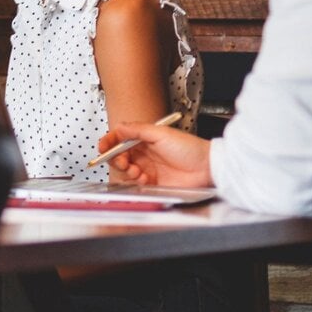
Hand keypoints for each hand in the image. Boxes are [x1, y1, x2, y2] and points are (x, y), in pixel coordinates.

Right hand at [96, 123, 212, 186]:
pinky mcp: (152, 183)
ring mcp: (147, 169)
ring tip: (136, 171)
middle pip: (118, 157)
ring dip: (126, 171)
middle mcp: (143, 154)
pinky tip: (144, 178)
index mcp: (144, 140)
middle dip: (116, 160)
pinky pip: (134, 183)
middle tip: (123, 162)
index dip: (109, 143)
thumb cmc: (191, 149)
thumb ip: (137, 129)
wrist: (207, 168)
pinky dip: (135, 182)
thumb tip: (118, 127)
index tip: (103, 147)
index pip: (119, 140)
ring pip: (124, 171)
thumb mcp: (162, 133)